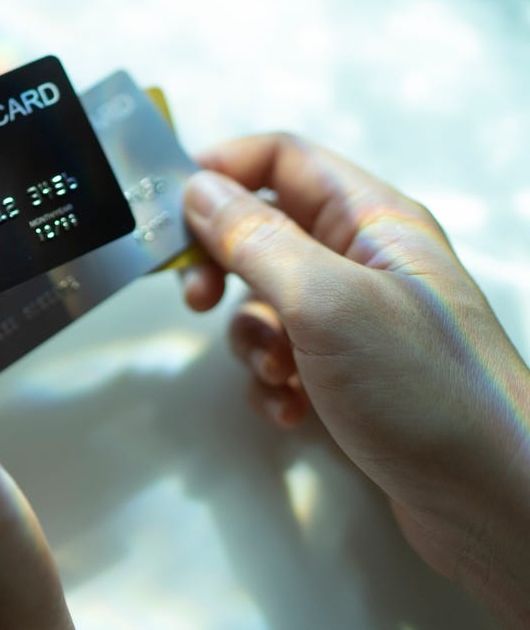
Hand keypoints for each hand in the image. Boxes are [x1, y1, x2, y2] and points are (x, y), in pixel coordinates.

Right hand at [180, 133, 529, 624]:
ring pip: (263, 303)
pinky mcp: (346, 374)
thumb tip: (199, 189)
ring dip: (249, 340)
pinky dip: (271, 382)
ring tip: (275, 373)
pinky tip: (291, 411)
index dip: (221, 170)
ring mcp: (354, 320)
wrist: (488, 497)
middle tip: (195, 299)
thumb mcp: (324, 300)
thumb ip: (255, 239)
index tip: (167, 208)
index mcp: (371, 219)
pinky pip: (280, 358)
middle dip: (220, 265)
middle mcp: (362, 260)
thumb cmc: (422, 386)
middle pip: (263, 230)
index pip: (282, 160)